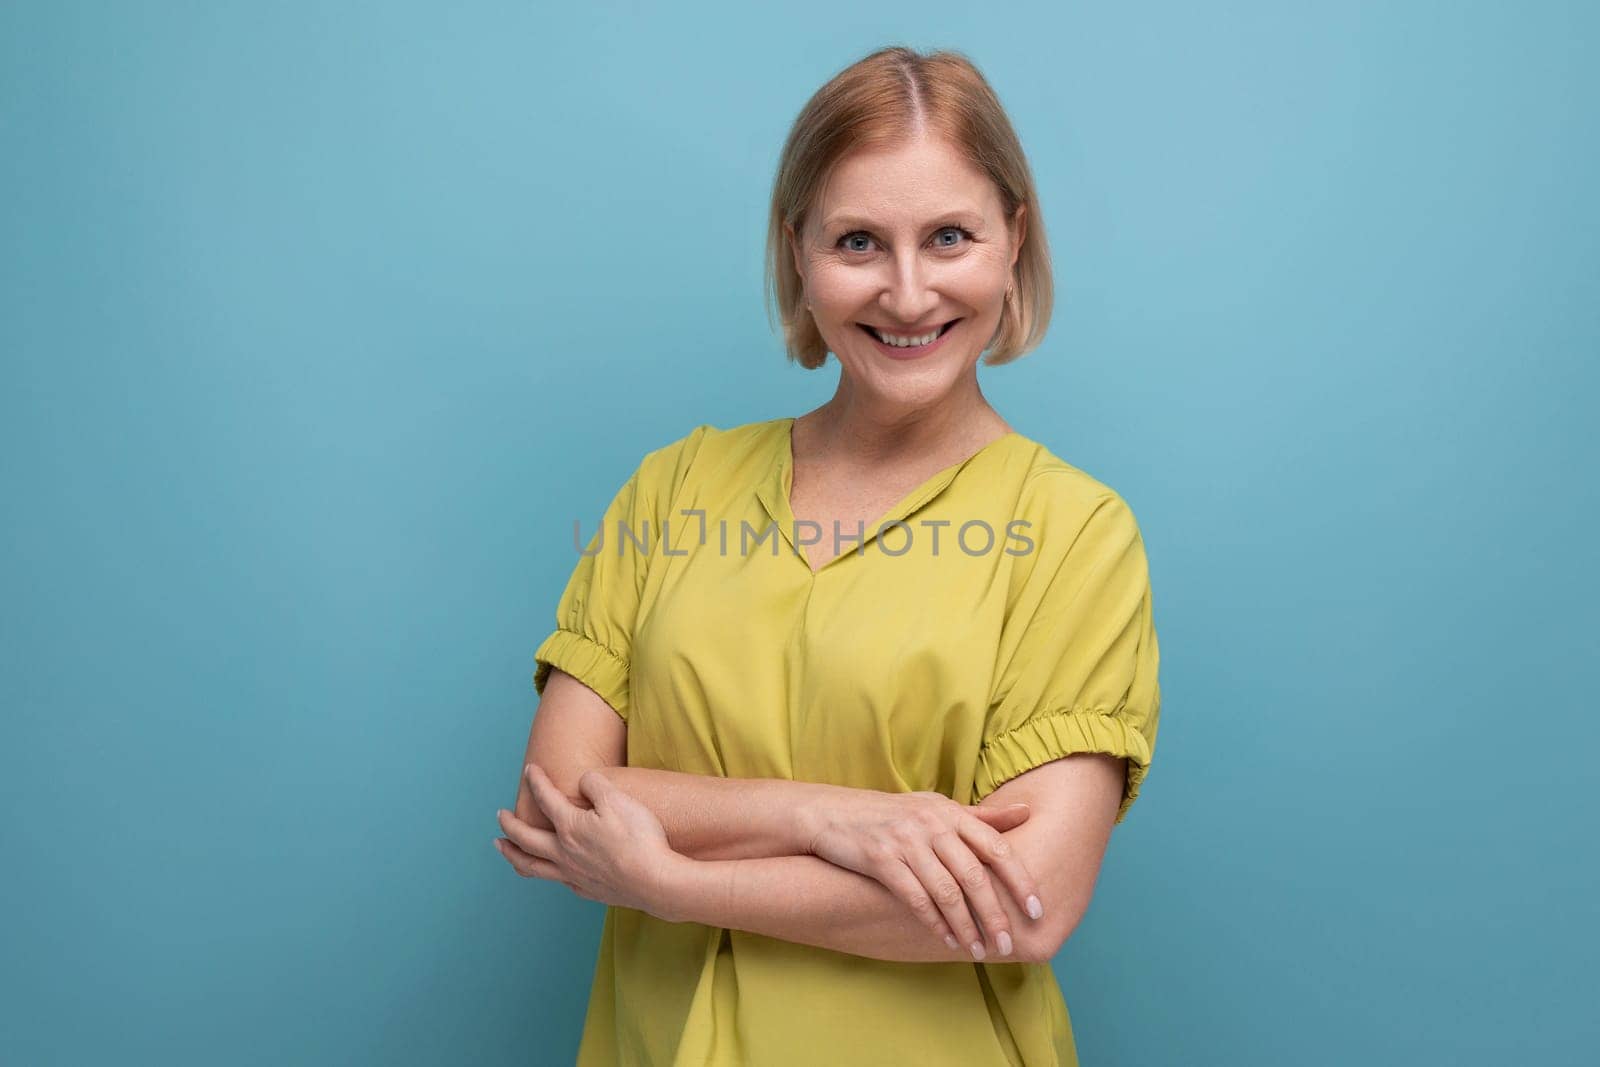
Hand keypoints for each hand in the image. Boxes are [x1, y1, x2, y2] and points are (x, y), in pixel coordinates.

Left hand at [494, 763, 685, 918]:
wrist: (655, 882)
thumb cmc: (639, 839)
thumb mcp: (618, 799)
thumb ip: (595, 785)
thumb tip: (583, 781)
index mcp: (570, 827)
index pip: (546, 799)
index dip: (536, 782)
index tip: (530, 770)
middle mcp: (564, 852)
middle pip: (526, 838)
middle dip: (510, 824)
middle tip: (500, 816)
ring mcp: (574, 874)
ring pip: (532, 866)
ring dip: (513, 854)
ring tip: (502, 848)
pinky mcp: (588, 890)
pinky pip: (557, 881)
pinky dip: (545, 873)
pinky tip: (550, 871)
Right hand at [798, 789, 1043, 959]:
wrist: (831, 813)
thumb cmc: (891, 813)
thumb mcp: (936, 806)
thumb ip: (980, 816)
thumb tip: (1027, 812)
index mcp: (950, 811)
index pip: (996, 847)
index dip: (1020, 880)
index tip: (1037, 910)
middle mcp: (931, 824)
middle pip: (974, 875)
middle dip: (994, 914)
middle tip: (1008, 944)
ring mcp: (905, 841)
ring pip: (946, 891)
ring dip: (966, 926)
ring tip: (979, 951)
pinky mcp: (881, 858)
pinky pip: (915, 897)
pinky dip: (934, 923)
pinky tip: (947, 940)